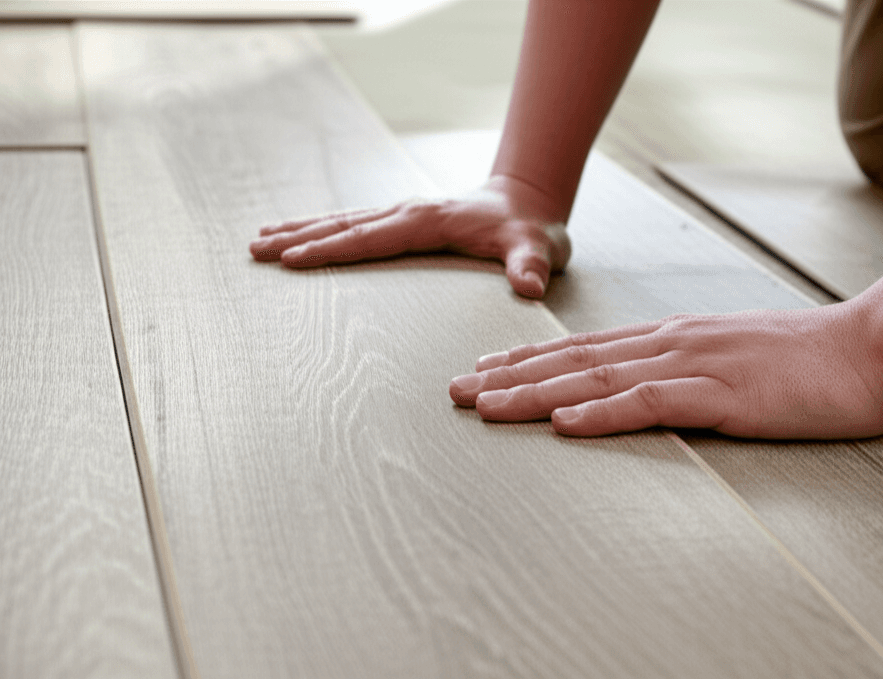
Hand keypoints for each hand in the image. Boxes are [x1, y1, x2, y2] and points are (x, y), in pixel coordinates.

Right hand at [249, 175, 570, 297]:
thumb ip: (533, 265)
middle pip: (344, 226)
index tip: (293, 259)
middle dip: (298, 238)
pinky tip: (297, 237)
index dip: (333, 250)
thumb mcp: (540, 248)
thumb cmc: (531, 229)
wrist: (528, 202)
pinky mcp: (401, 221)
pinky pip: (353, 225)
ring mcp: (402, 213)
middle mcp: (408, 212)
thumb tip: (530, 286)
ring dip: (301, 231)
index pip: (372, 237)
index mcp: (430, 221)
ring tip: (259, 241)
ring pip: (342, 221)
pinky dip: (321, 230)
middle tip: (255, 250)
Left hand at [449, 305, 882, 438]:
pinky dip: (604, 411)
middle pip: (574, 359)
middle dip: (511, 375)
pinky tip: (566, 420)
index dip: (529, 359)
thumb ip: (683, 369)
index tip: (485, 369)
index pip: (584, 347)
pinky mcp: (723, 395)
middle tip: (458, 389)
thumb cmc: (801, 360)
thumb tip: (641, 386)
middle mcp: (669, 343)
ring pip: (597, 377)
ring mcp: (694, 365)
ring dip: (537, 392)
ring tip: (487, 404)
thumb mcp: (728, 358)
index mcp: (671, 337)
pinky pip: (652, 403)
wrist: (866, 350)